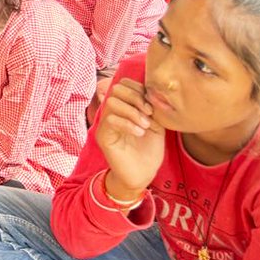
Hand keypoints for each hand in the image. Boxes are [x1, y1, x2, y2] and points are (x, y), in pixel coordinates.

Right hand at [96, 78, 165, 198]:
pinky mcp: (103, 136)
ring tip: (145, 125)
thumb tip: (152, 93)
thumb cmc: (149, 151)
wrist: (142, 175)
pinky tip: (140, 133)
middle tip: (149, 113)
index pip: (124, 83)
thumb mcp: (156, 125)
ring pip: (112, 102)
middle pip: (116, 88)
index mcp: (124, 106)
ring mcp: (105, 123)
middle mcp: (112, 112)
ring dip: (132, 112)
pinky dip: (128, 124)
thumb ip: (152, 108)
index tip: (152, 105)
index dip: (138, 88)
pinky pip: (110, 120)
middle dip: (135, 98)